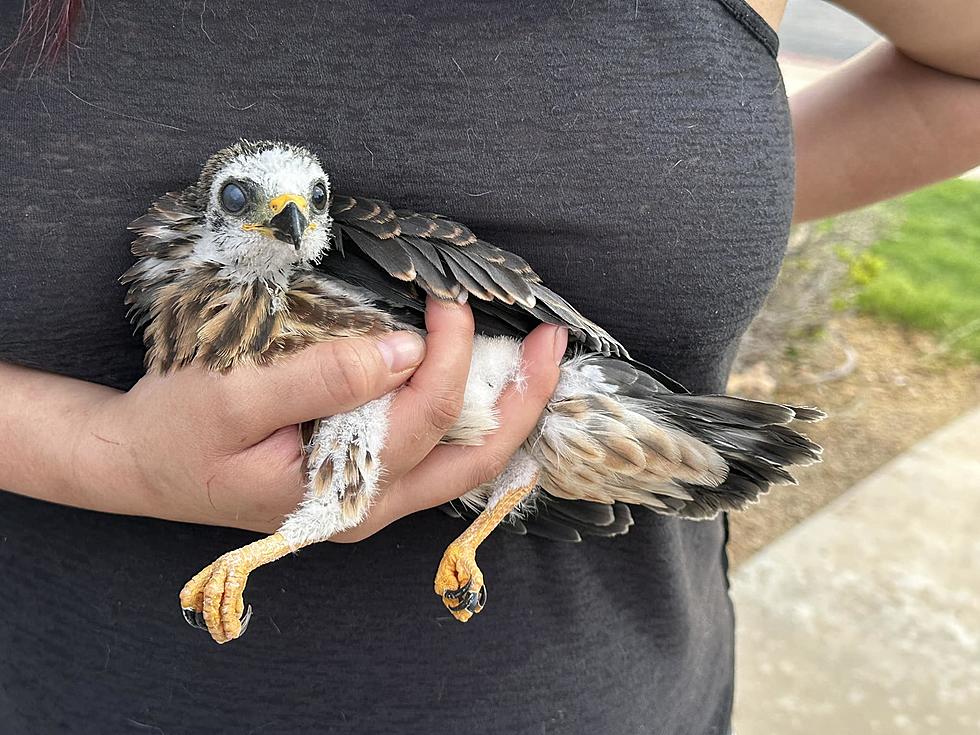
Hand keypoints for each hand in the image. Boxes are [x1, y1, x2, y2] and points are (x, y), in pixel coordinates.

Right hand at [72, 298, 563, 535]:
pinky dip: (476, 420)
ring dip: (511, 412)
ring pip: (466, 463)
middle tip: (554, 344)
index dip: (449, 356)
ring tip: (541, 363)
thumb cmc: (175, 431)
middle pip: (474, 459)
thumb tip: (403, 350)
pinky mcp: (366, 480)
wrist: (138, 465)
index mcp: (341, 493)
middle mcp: (371, 506)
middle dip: (524, 400)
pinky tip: (495, 387)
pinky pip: (440, 457)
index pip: (423, 418)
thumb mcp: (234, 398)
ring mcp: (373, 499)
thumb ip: (322, 377)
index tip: (447, 302)